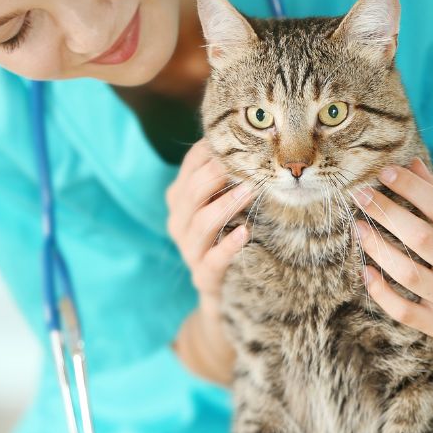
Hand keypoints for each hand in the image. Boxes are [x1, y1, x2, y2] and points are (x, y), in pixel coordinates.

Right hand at [166, 137, 254, 314]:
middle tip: (246, 163)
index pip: (190, 167)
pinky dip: (229, 245)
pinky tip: (245, 233)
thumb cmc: (228, 237)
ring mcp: (189, 251)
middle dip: (218, 175)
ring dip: (227, 204)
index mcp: (180, 200)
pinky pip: (214, 259)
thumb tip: (253, 142)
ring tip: (251, 191)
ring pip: (202, 223)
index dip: (211, 152)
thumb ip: (229, 179)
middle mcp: (179, 223)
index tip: (237, 140)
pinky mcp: (204, 277)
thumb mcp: (226, 205)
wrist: (225, 292)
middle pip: (192, 192)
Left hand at [353, 158, 432, 346]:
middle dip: (387, 213)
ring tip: (359, 228)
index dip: (412, 188)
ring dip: (378, 249)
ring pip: (408, 274)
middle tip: (360, 195)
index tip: (386, 172)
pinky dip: (381, 292)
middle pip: (421, 238)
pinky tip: (365, 271)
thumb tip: (411, 164)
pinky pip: (403, 310)